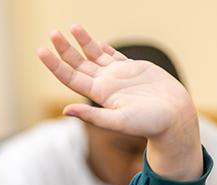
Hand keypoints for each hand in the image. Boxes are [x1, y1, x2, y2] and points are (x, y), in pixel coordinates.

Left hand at [37, 25, 201, 180]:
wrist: (175, 118)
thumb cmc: (150, 124)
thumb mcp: (120, 122)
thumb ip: (93, 116)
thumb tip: (65, 111)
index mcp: (100, 95)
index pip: (71, 77)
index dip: (55, 65)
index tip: (41, 51)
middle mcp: (106, 84)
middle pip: (79, 64)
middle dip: (64, 49)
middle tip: (52, 33)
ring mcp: (119, 76)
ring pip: (95, 56)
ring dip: (83, 43)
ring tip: (72, 27)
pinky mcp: (135, 70)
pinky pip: (115, 56)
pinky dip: (104, 48)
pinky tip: (95, 42)